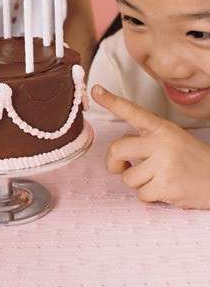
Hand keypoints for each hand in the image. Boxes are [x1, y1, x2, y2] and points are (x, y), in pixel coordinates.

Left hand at [91, 85, 209, 208]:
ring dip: (137, 182)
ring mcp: (163, 163)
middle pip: (116, 149)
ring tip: (157, 178)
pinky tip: (165, 189)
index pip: (132, 111)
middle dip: (114, 163)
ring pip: (127, 177)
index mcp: (161, 128)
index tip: (96, 90)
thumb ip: (146, 139)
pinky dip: (149, 196)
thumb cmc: (191, 160)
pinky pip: (141, 194)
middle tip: (122, 167)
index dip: (112, 101)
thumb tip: (119, 151)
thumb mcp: (172, 138)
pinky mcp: (165, 185)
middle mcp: (161, 142)